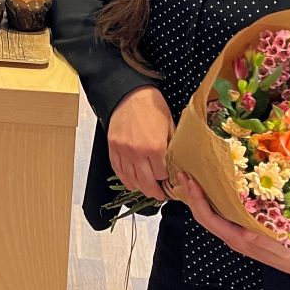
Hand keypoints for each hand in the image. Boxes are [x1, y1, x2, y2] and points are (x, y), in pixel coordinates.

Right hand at [107, 86, 173, 200]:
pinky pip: (118, 170)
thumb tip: (176, 163)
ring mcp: (123, 152)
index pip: (163, 174)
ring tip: (148, 191)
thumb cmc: (152, 106)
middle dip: (155, 191)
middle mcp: (137, 153)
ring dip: (141, 188)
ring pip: (131, 179)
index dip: (168, 179)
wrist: (129, 94)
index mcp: (155, 147)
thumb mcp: (170, 125)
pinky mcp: (113, 148)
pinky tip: (131, 184)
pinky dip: (125, 180)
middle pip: (147, 182)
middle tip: (160, 195)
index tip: (171, 180)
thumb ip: (172, 146)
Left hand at [175, 172, 289, 278]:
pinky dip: (210, 203)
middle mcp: (231, 237)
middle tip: (184, 175)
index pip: (208, 217)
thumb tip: (247, 233)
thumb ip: (260, 239)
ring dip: (198, 198)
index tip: (190, 180)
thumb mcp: (276, 245)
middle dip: (191, 196)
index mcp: (236, 238)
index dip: (197, 199)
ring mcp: (234, 235)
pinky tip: (212, 193)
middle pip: (203, 216)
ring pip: (209, 216)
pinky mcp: (240, 232)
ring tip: (193, 180)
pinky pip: (218, 216)